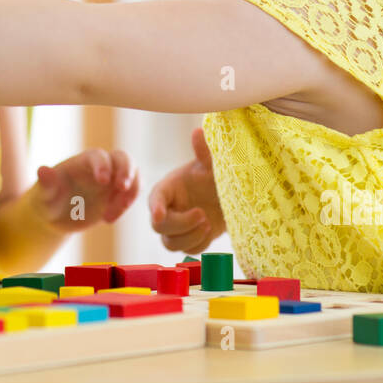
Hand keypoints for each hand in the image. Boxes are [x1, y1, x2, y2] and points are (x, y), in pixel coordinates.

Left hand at [32, 147, 138, 229]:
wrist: (55, 217)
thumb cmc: (46, 201)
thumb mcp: (43, 195)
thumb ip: (46, 183)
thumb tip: (42, 170)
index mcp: (83, 162)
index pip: (99, 156)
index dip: (103, 165)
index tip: (103, 181)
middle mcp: (101, 167)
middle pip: (123, 158)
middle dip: (127, 170)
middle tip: (123, 188)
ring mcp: (112, 180)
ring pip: (133, 175)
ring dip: (130, 193)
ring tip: (110, 216)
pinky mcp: (117, 195)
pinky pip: (132, 193)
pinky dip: (127, 204)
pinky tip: (108, 219)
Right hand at [148, 127, 225, 253]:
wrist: (228, 195)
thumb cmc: (214, 175)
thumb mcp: (211, 165)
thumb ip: (203, 152)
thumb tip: (198, 132)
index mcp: (167, 188)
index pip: (154, 199)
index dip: (155, 207)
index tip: (160, 214)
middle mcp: (167, 209)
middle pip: (159, 226)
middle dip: (181, 224)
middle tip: (203, 215)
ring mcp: (176, 227)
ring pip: (170, 243)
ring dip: (190, 238)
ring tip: (208, 224)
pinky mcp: (188, 240)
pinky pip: (187, 251)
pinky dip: (199, 244)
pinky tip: (211, 230)